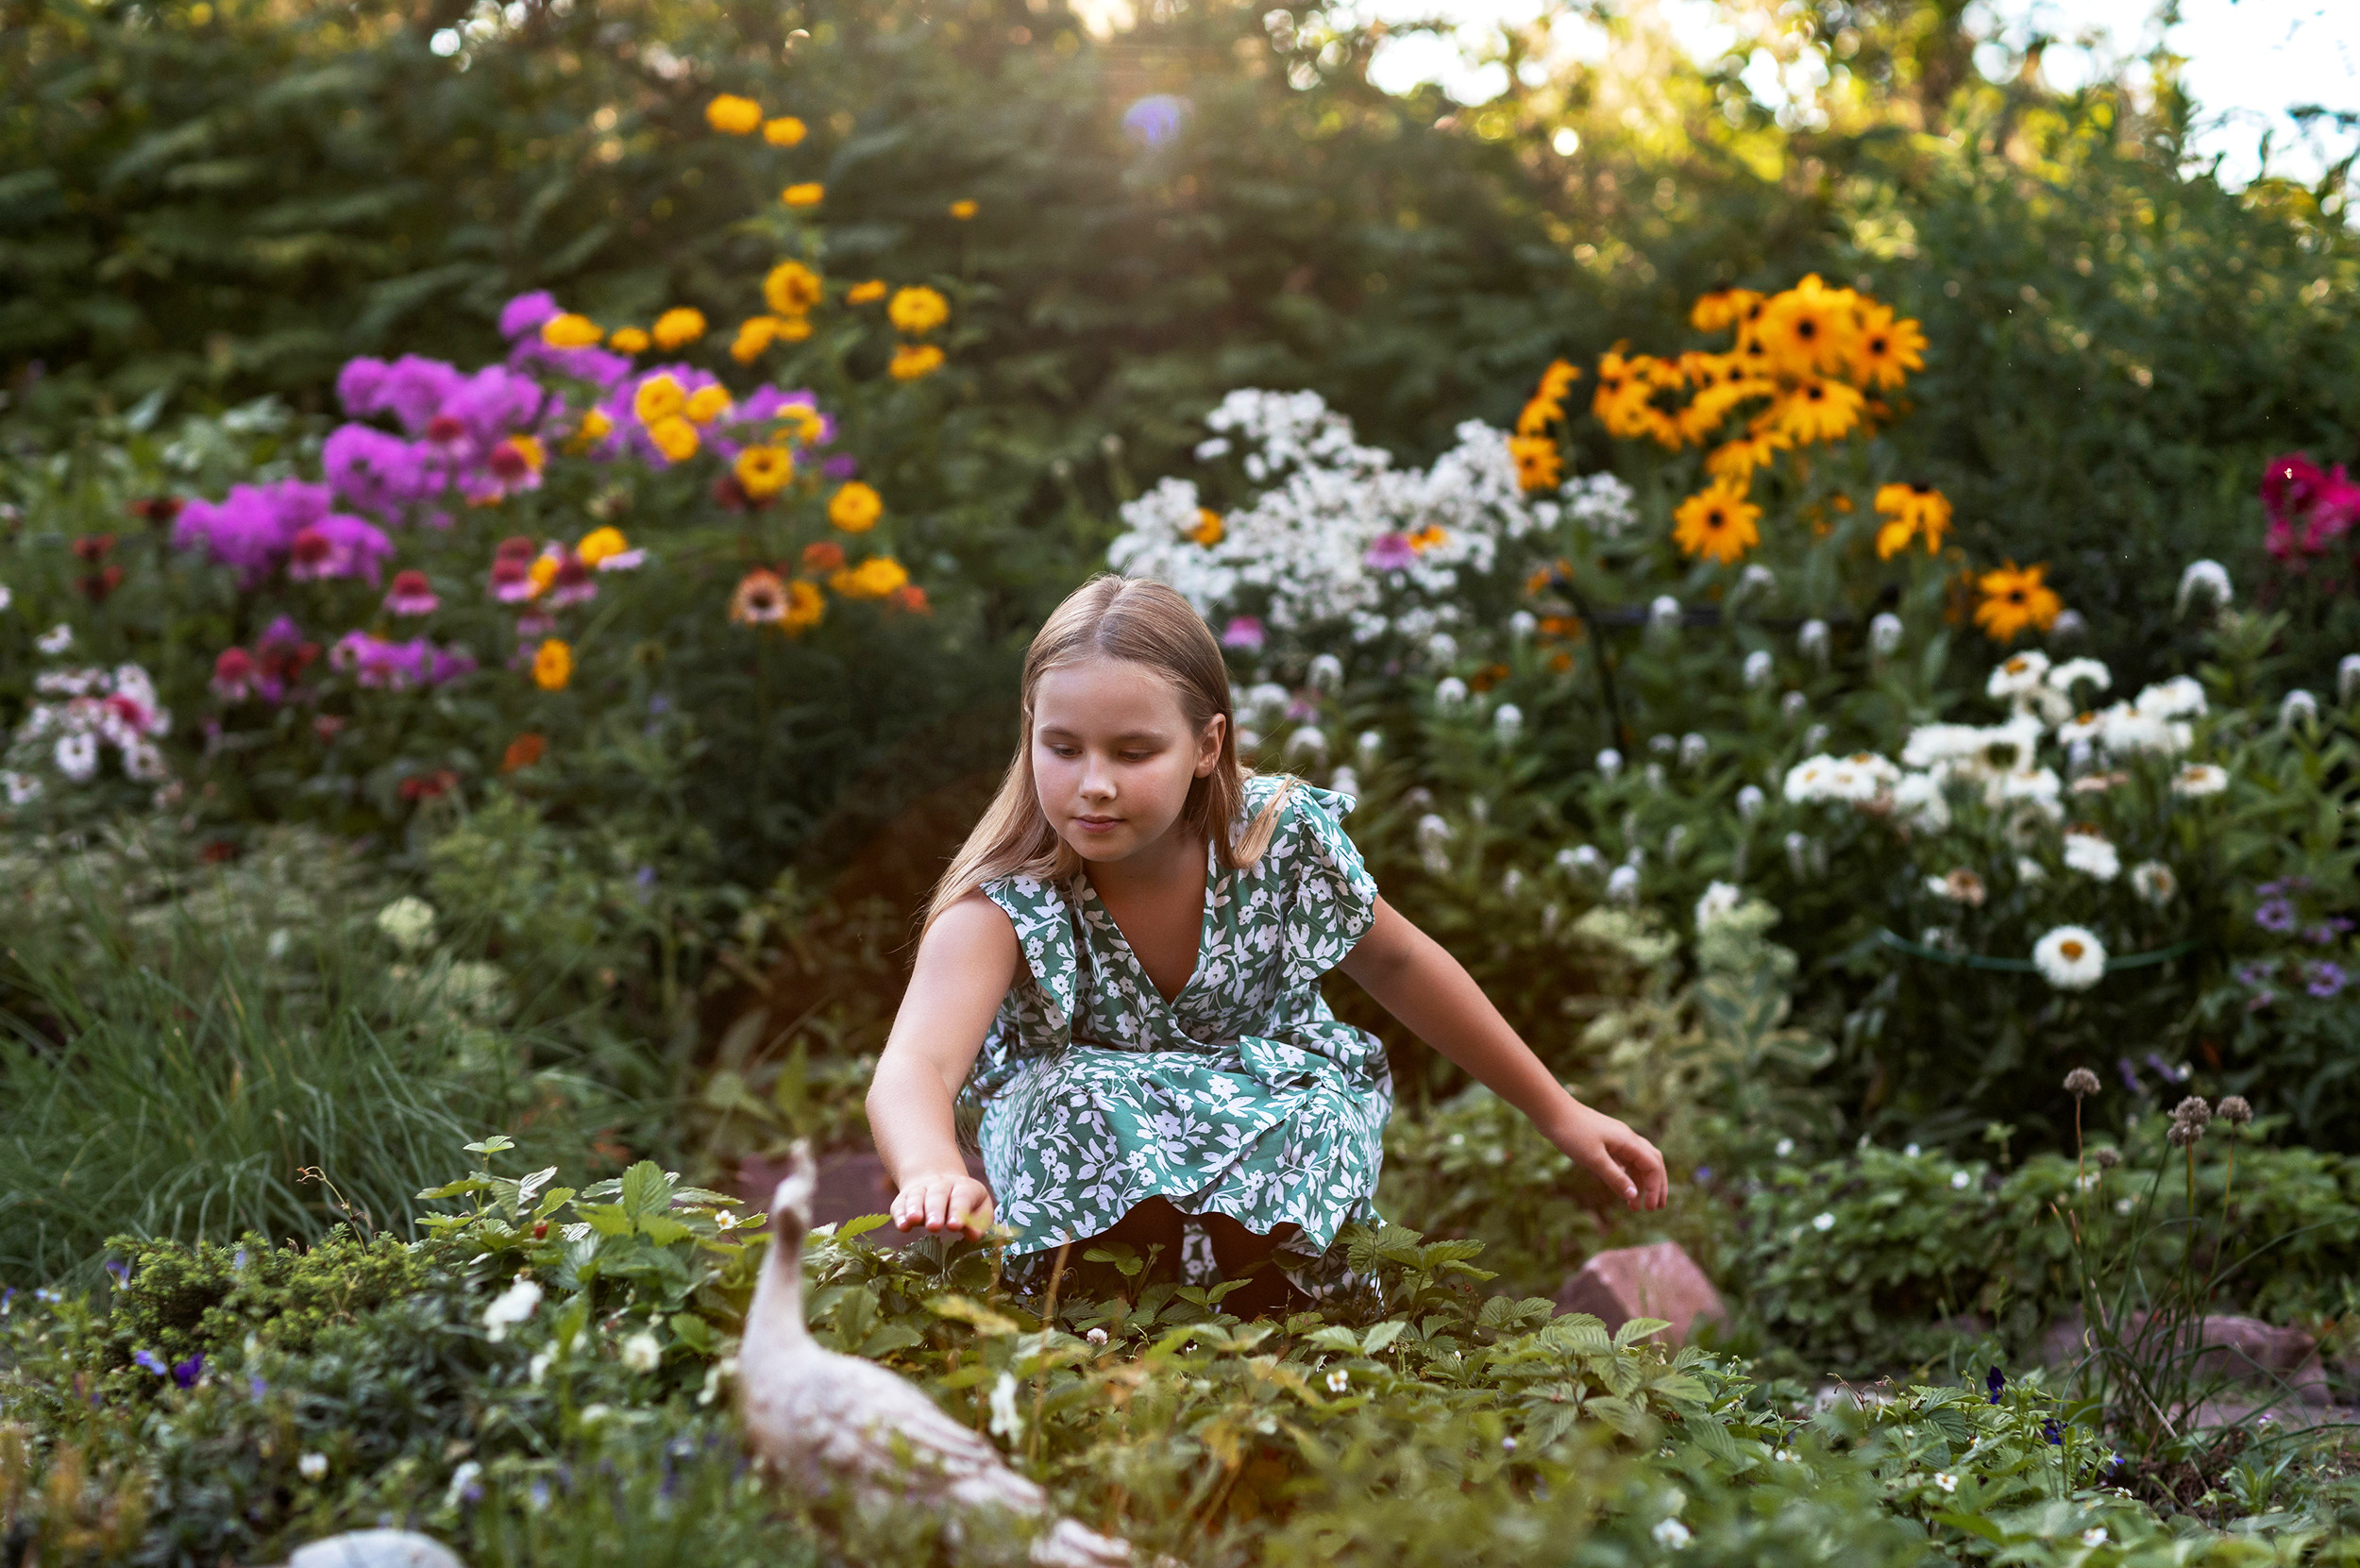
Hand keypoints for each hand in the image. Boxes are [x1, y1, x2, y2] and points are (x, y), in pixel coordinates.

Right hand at [889, 1170, 995, 1239]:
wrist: (939, 1181)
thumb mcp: (980, 1206)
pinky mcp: (904, 1198)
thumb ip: (979, 1221)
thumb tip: (973, 1236)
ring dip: (915, 1209)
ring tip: (915, 1221)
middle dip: (935, 1210)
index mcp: (964, 1186)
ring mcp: (920, 1190)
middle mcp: (941, 1185)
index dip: (959, 1210)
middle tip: (934, 1226)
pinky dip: (900, 1215)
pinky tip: (902, 1226)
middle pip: (937, 1196)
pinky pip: (900, 1205)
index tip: (955, 1226)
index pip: (962, 1196)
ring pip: (917, 1197)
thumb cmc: (965, 1202)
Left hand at [1551, 1104, 1668, 1212]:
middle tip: (1655, 1208)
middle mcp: (1627, 1139)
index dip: (1654, 1188)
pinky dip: (1626, 1175)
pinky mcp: (1604, 1141)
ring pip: (1637, 1162)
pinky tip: (1622, 1187)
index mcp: (1629, 1141)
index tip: (1650, 1208)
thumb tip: (1634, 1195)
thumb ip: (1615, 1178)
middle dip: (1655, 1185)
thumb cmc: (1572, 1133)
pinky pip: (1623, 1160)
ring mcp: (1616, 1139)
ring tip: (1634, 1206)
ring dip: (1639, 1183)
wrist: (1551, 1111)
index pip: (1653, 1166)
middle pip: (1652, 1162)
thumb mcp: (1594, 1159)